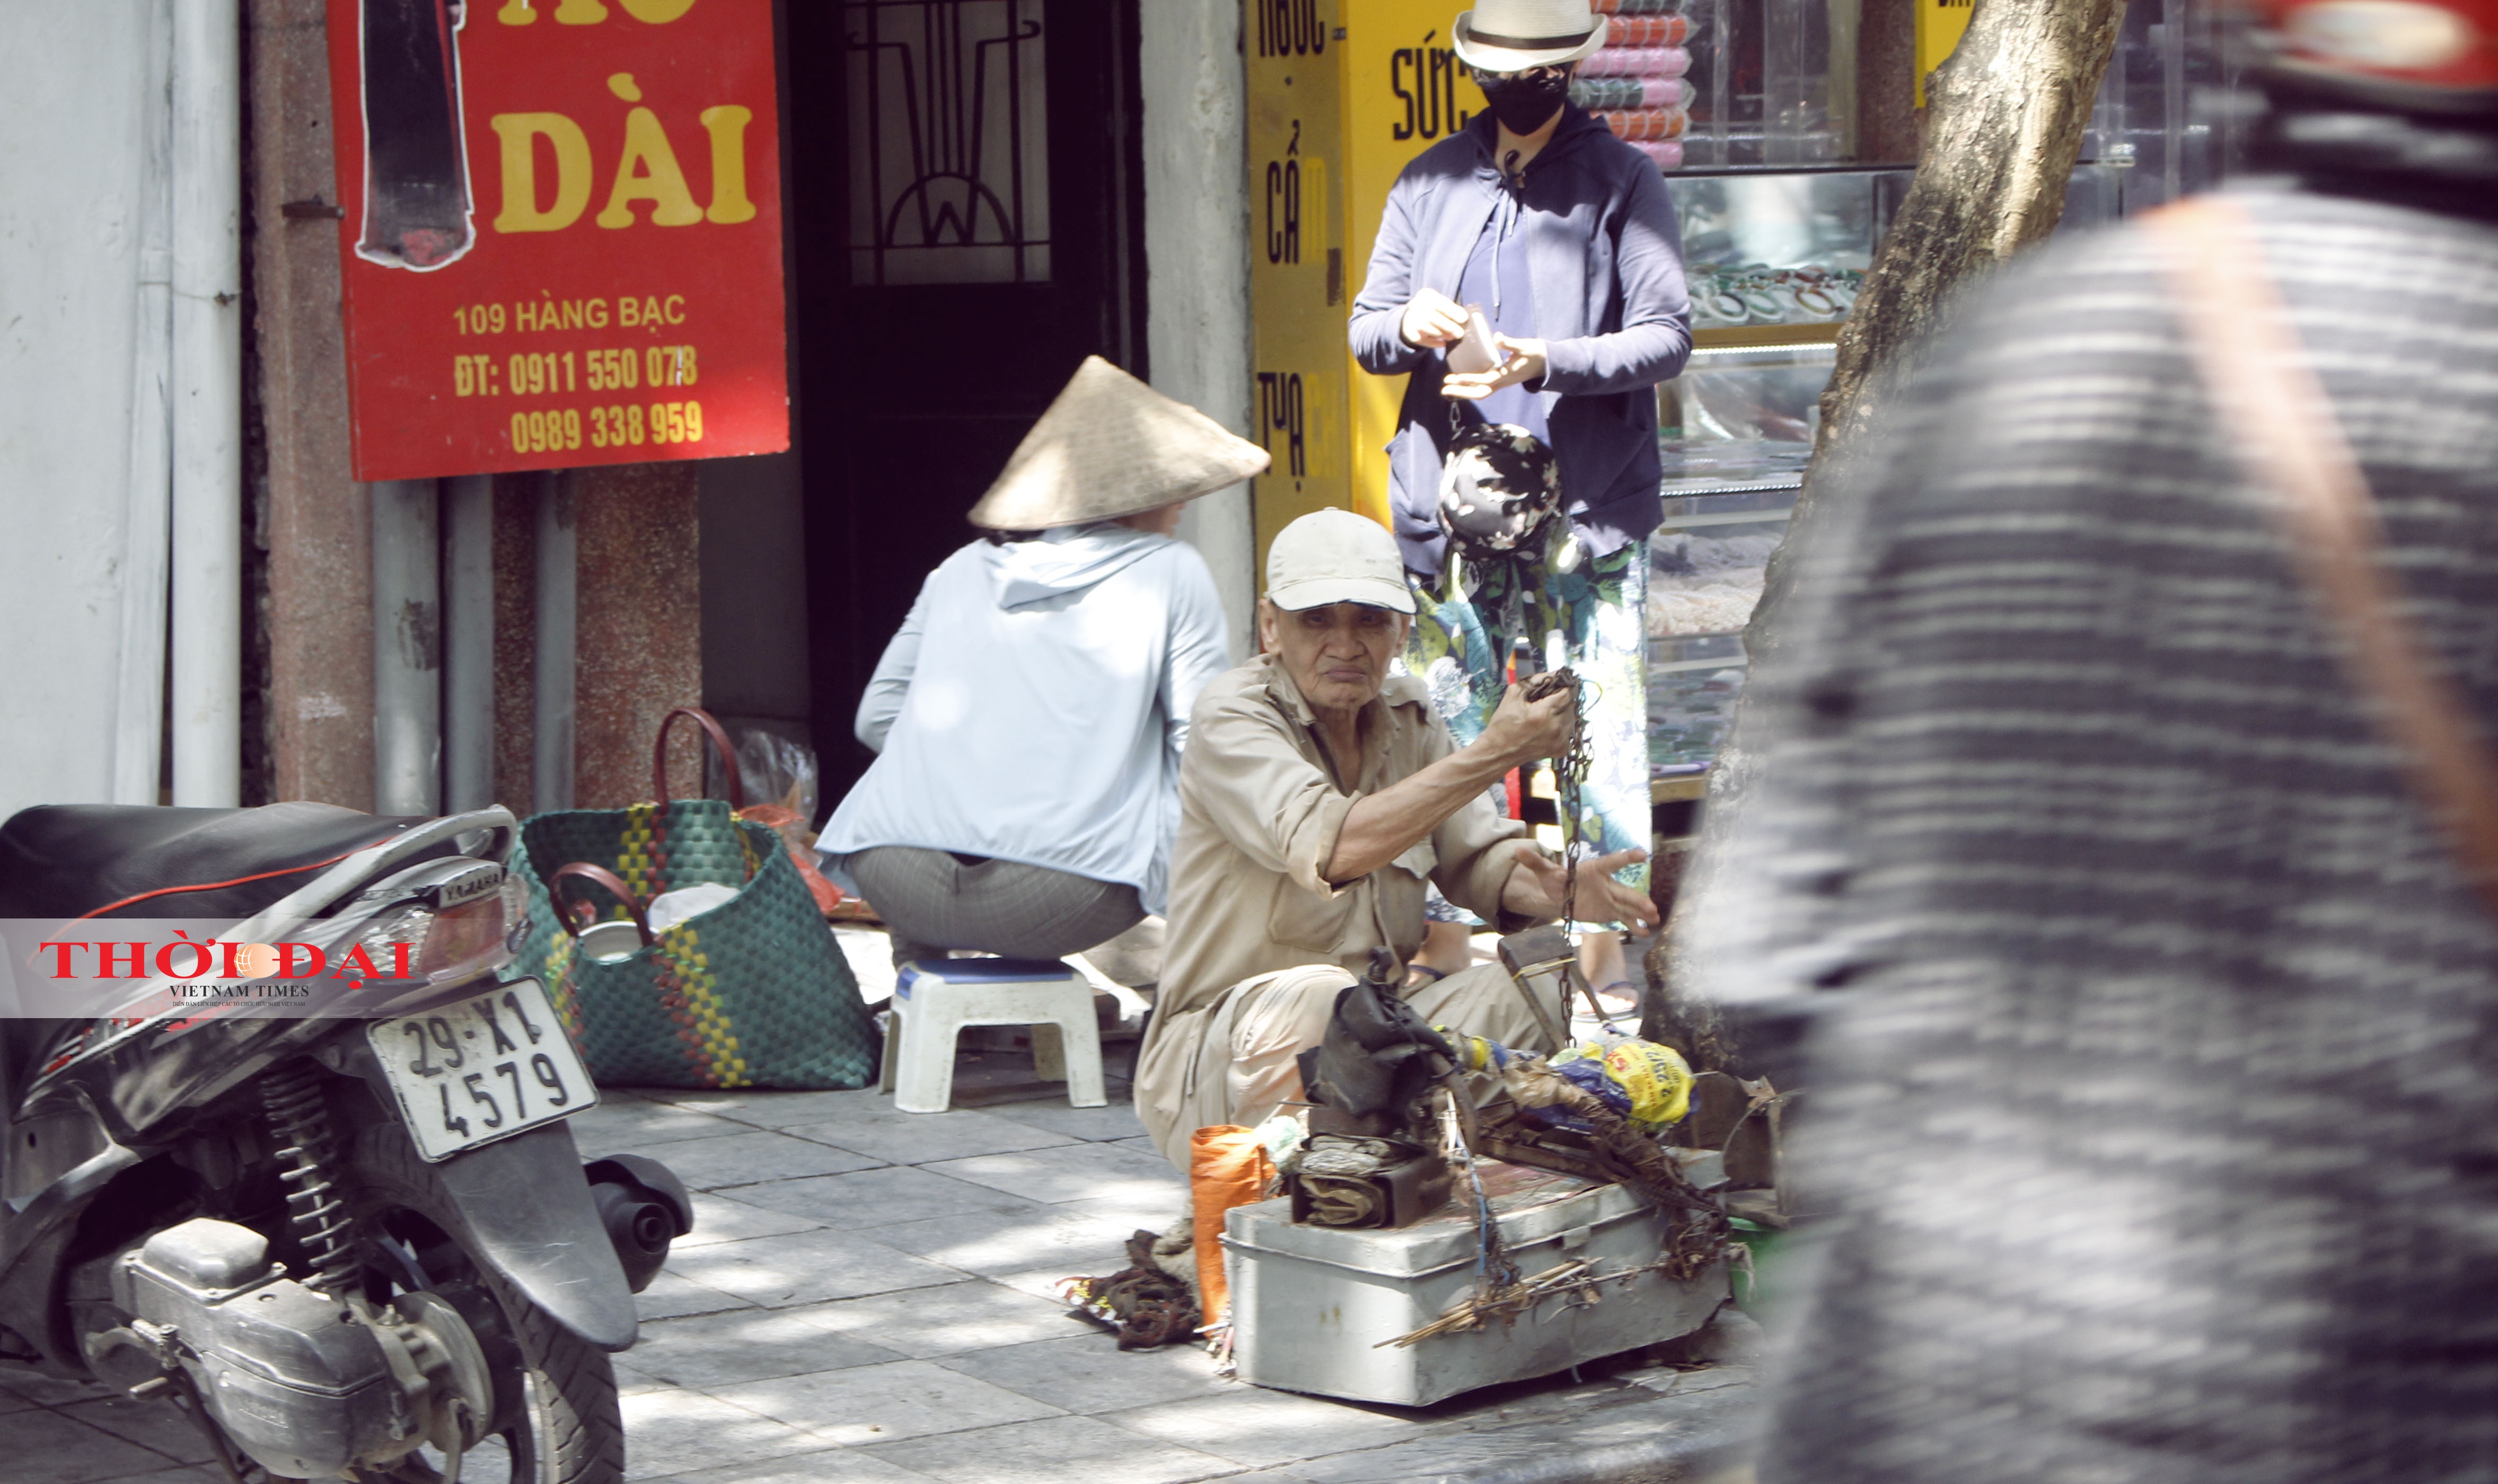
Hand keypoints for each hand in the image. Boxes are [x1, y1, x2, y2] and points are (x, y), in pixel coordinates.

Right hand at [1399, 288, 1468, 348]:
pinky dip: (1434, 343)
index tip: (1464, 319)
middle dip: (1449, 326)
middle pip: (1433, 317)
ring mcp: (1410, 319)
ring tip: (1452, 337)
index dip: (1453, 311)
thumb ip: (1452, 309)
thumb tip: (1464, 317)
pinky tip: (1443, 343)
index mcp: (1425, 295)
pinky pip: (1423, 339)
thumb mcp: (1440, 304)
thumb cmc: (1432, 309)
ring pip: (1429, 329)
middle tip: (1460, 333)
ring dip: (1443, 334)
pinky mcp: (1409, 332)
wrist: (1411, 316)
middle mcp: (1415, 305)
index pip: (1440, 303)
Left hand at [1440, 335, 1547, 400]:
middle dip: (1461, 392)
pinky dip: (1470, 386)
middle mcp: (1502, 382)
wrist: (1546, 362)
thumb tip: (1497, 337)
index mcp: (1506, 375)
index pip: (1485, 380)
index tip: (1455, 377)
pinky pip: (1483, 387)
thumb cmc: (1535, 352)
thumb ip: (1510, 343)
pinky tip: (1460, 382)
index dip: (1469, 380)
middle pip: (1479, 392)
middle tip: (1444, 387)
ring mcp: (1501, 383)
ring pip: (1480, 392)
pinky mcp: (1500, 380)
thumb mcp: (1524, 345)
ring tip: (1447, 386)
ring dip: (1464, 391)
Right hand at [1471, 680, 1576, 770]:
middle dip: (1561, 699)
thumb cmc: (1503, 723)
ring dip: (1563, 712)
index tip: (1557, 683)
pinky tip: (1549, 727)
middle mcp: (1557, 727)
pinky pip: (1569, 732)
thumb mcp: (1513, 695)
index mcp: (1545, 713)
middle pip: (1571, 704)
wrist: (1499, 752)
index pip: (1567, 692)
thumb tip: (1552, 674)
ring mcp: (1561, 741)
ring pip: (1572, 718)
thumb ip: (1534, 680)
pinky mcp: (1561, 749)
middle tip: (1548, 699)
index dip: (1563, 685)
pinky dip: (1562, 727)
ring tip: (1547, 714)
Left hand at [1501, 845, 1659, 931]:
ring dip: (1640, 911)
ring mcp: (1610, 899)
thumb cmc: (1556, 880)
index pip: (1611, 863)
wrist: (1562, 895)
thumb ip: (1536, 863)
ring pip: (1627, 905)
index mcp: (1594, 870)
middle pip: (1623, 891)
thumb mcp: (1546, 873)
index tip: (1642, 855)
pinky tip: (1643, 933)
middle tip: (1650, 906)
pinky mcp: (1610, 912)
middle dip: (1637, 899)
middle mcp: (1606, 884)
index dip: (1626, 859)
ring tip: (1653, 918)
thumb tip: (1518, 850)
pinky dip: (1633, 925)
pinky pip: (1623, 919)